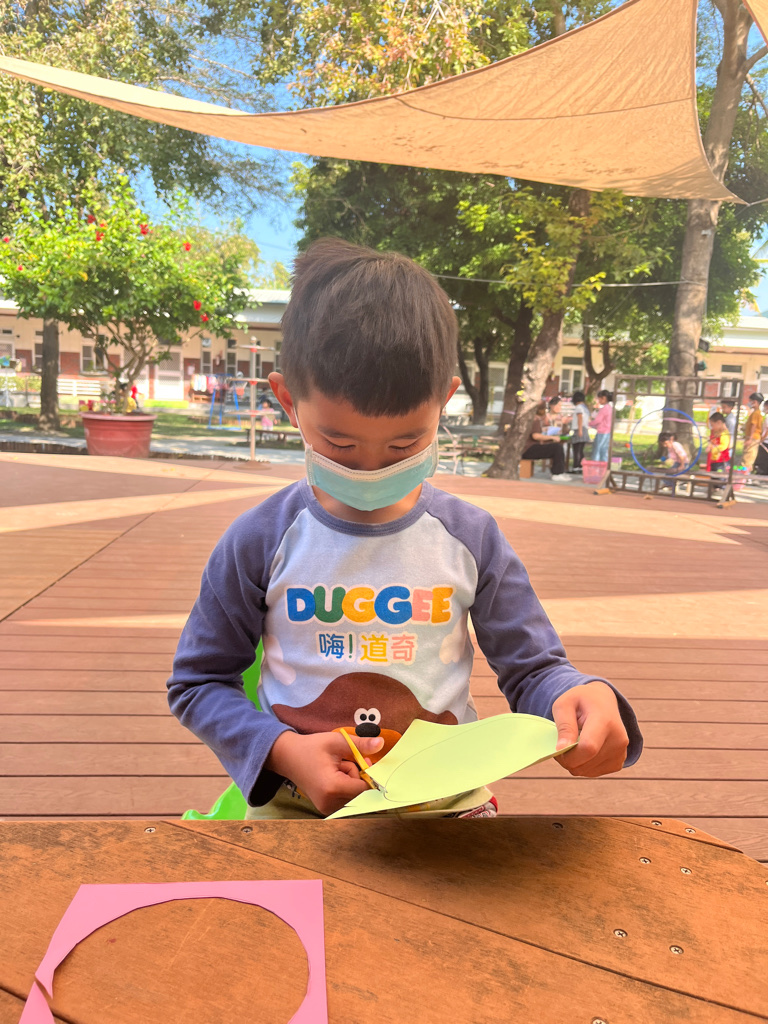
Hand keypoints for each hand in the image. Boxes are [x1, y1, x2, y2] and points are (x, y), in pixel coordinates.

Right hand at [266, 730, 383, 815]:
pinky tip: (334, 778)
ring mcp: (326, 809)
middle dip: (357, 777)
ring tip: (336, 769)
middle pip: (360, 794)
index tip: (358, 759)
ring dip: (351, 783)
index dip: (366, 773)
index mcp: (332, 787)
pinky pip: (346, 800)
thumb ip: (360, 744)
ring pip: (354, 797)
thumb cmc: (312, 747)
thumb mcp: (336, 741)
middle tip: (343, 762)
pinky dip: (345, 789)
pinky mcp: (325, 810)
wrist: (287, 757)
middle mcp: (329, 803)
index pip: (364, 788)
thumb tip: (381, 743)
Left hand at [552, 681, 628, 777]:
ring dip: (574, 762)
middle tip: (562, 743)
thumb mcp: (565, 704)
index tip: (557, 748)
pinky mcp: (618, 762)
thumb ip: (564, 726)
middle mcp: (618, 739)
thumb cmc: (581, 700)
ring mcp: (620, 753)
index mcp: (605, 721)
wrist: (603, 701)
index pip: (588, 748)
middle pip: (585, 763)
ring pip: (587, 771)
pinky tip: (583, 750)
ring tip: (573, 743)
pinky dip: (583, 765)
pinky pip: (593, 773)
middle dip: (567, 759)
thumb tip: (561, 749)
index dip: (568, 754)